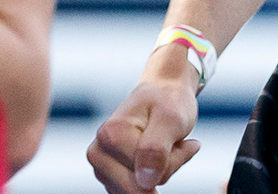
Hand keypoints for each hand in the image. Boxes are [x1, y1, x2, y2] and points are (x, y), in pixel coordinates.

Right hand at [88, 69, 202, 191]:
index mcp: (110, 135)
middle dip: (168, 167)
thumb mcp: (171, 119)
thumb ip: (156, 150)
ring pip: (142, 188)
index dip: (175, 158)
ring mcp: (101, 166)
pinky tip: (161, 154)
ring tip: (166, 143)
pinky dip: (156, 174)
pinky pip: (139, 189)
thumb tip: (144, 184)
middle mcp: (98, 152)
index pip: (148, 172)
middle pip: (142, 185)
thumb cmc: (168, 102)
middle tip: (175, 141)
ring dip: (164, 169)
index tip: (179, 135)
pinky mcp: (109, 176)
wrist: (163, 92)